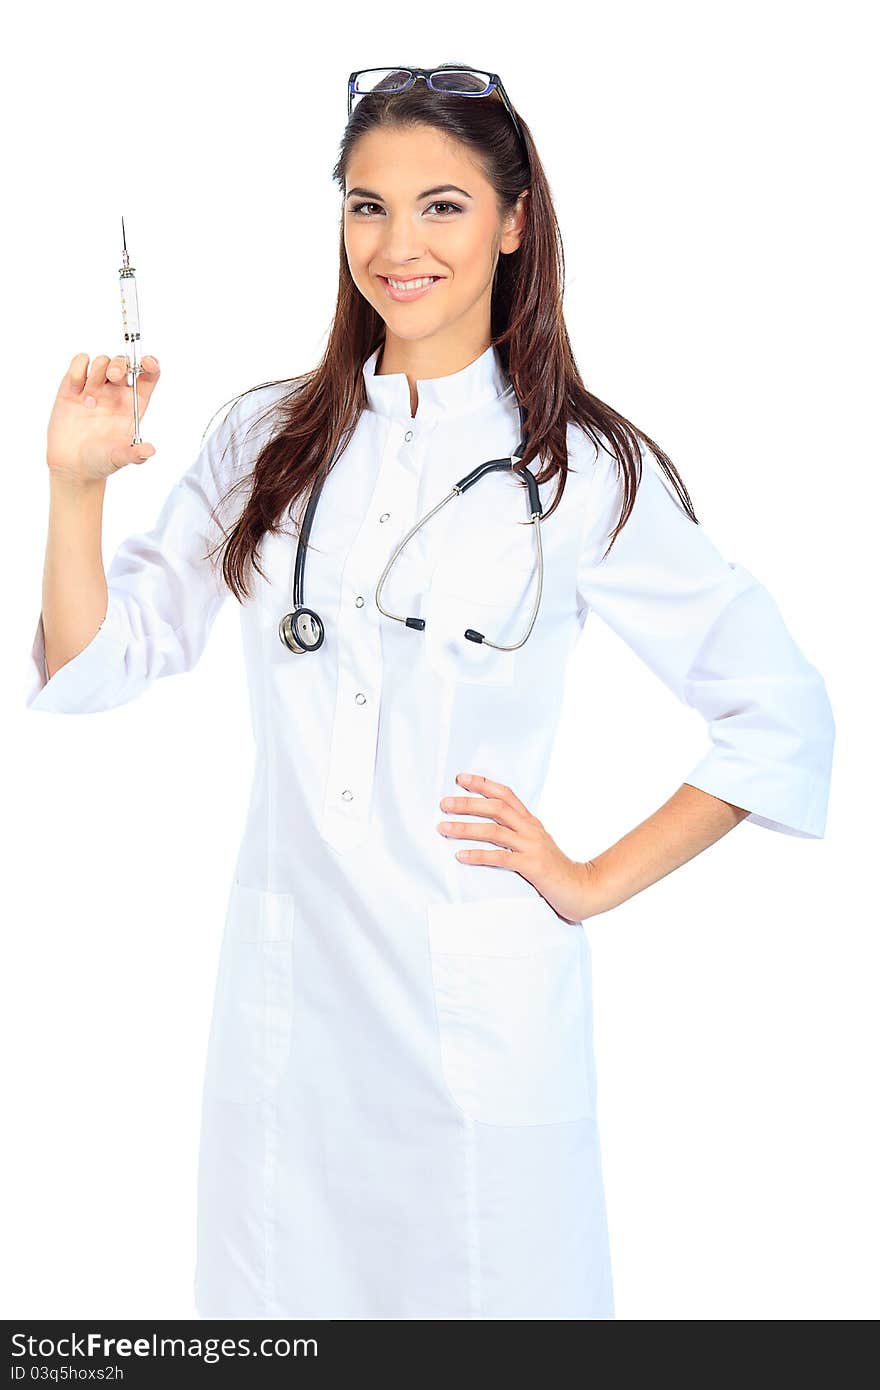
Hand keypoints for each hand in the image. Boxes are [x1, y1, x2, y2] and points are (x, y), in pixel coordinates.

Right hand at [46, 352, 161, 484]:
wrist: (71, 465)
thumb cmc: (100, 461)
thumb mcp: (119, 459)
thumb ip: (135, 454)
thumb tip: (149, 450)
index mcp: (134, 405)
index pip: (148, 376)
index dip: (150, 364)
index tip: (146, 363)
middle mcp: (116, 393)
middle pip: (125, 363)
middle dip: (121, 363)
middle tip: (114, 375)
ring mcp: (95, 387)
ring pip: (102, 360)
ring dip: (98, 369)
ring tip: (89, 396)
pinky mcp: (74, 386)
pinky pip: (80, 362)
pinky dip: (78, 368)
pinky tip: (76, 388)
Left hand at [436, 772, 605, 923]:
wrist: (584, 890)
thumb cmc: (555, 871)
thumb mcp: (537, 845)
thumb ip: (518, 835)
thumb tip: (489, 827)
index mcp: (531, 823)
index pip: (506, 795)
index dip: (483, 784)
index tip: (460, 778)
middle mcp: (531, 830)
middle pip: (497, 807)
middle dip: (468, 803)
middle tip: (444, 803)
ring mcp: (533, 847)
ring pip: (495, 830)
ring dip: (466, 827)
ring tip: (443, 827)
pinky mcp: (532, 866)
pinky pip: (501, 858)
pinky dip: (478, 855)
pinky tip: (460, 855)